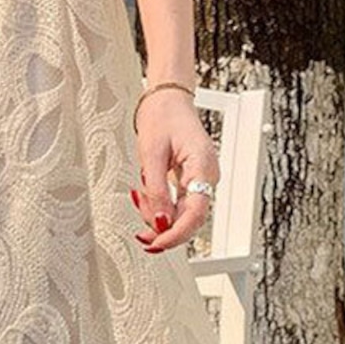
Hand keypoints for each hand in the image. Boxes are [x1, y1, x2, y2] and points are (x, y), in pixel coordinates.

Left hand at [130, 88, 219, 253]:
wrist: (167, 99)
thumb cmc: (163, 118)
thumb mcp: (152, 155)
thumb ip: (156, 192)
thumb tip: (159, 222)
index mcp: (203, 167)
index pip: (195, 214)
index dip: (176, 234)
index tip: (157, 244)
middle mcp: (206, 177)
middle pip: (189, 219)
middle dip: (163, 228)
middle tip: (140, 234)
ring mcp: (200, 180)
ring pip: (180, 214)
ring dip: (156, 215)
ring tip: (137, 197)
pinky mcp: (190, 181)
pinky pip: (176, 204)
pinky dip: (158, 206)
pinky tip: (143, 197)